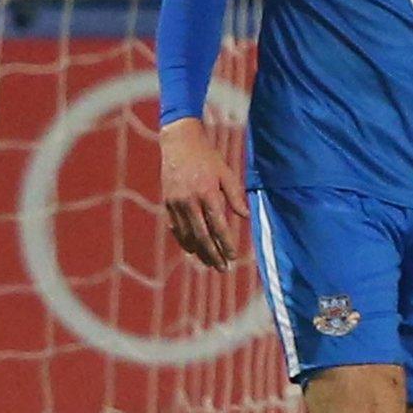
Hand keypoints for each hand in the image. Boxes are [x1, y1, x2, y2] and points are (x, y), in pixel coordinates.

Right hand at [161, 118, 248, 271]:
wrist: (179, 143)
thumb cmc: (207, 158)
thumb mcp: (226, 173)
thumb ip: (236, 195)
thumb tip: (246, 216)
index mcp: (207, 192)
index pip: (218, 225)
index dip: (225, 243)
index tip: (233, 256)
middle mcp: (189, 200)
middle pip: (202, 235)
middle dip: (213, 254)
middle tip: (223, 269)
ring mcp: (175, 203)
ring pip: (187, 234)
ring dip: (199, 252)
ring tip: (210, 264)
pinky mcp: (167, 203)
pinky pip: (175, 227)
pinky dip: (184, 241)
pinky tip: (193, 250)